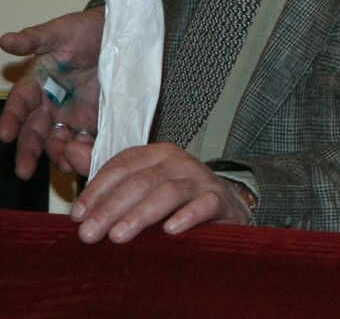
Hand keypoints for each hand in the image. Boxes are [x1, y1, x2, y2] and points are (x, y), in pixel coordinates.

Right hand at [0, 9, 104, 177]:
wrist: (120, 33)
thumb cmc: (84, 30)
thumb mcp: (60, 31)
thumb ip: (35, 38)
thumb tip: (5, 40)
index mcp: (36, 85)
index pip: (18, 105)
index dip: (10, 119)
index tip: (4, 134)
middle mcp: (51, 105)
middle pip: (34, 132)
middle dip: (28, 152)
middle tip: (24, 171)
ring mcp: (73, 115)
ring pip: (59, 141)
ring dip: (59, 155)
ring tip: (64, 165)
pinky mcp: (95, 121)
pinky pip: (88, 141)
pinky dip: (86, 152)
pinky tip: (89, 159)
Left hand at [68, 143, 251, 242]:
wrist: (223, 206)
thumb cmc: (173, 197)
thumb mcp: (140, 183)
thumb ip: (106, 174)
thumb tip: (70, 151)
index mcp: (156, 154)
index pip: (122, 165)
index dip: (97, 190)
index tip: (77, 216)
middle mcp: (178, 162)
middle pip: (140, 181)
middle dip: (110, 208)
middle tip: (89, 234)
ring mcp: (200, 180)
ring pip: (168, 192)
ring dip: (140, 215)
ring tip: (118, 237)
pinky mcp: (219, 200)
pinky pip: (205, 204)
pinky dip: (188, 216)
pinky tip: (170, 231)